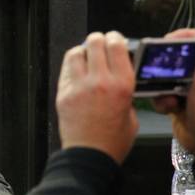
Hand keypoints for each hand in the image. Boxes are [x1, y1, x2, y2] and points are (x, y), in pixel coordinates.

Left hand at [56, 31, 137, 163]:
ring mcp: (78, 86)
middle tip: (99, 43)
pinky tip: (76, 70)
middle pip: (94, 42)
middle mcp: (100, 81)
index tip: (115, 39)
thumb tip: (118, 77)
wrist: (89, 156)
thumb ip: (125, 92)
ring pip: (76, 52)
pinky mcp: (63, 93)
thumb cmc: (112, 140)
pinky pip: (66, 70)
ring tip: (86, 56)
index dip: (115, 38)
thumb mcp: (131, 114)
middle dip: (98, 39)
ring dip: (82, 50)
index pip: (117, 46)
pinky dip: (71, 65)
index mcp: (122, 85)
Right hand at [153, 28, 194, 165]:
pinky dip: (161, 99)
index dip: (184, 37)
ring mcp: (192, 87)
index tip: (169, 42)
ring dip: (161, 86)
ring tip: (168, 98)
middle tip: (159, 72)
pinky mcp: (181, 99)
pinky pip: (162, 91)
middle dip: (167, 66)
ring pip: (167, 74)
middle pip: (180, 56)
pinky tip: (169, 108)